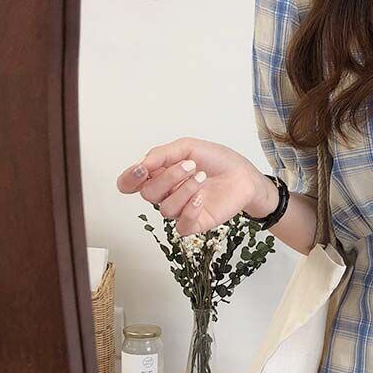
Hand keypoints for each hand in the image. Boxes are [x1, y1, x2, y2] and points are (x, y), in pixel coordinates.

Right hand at [116, 137, 266, 235]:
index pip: (129, 184)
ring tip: (202, 177)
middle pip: (148, 194)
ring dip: (184, 190)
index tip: (142, 169)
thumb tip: (143, 163)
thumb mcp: (188, 147)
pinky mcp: (196, 222)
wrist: (243, 173)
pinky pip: (181, 225)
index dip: (129, 179)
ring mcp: (180, 209)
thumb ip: (163, 154)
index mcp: (159, 175)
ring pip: (165, 209)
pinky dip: (190, 210)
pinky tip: (202, 197)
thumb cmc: (217, 160)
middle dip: (168, 177)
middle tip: (190, 165)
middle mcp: (166, 193)